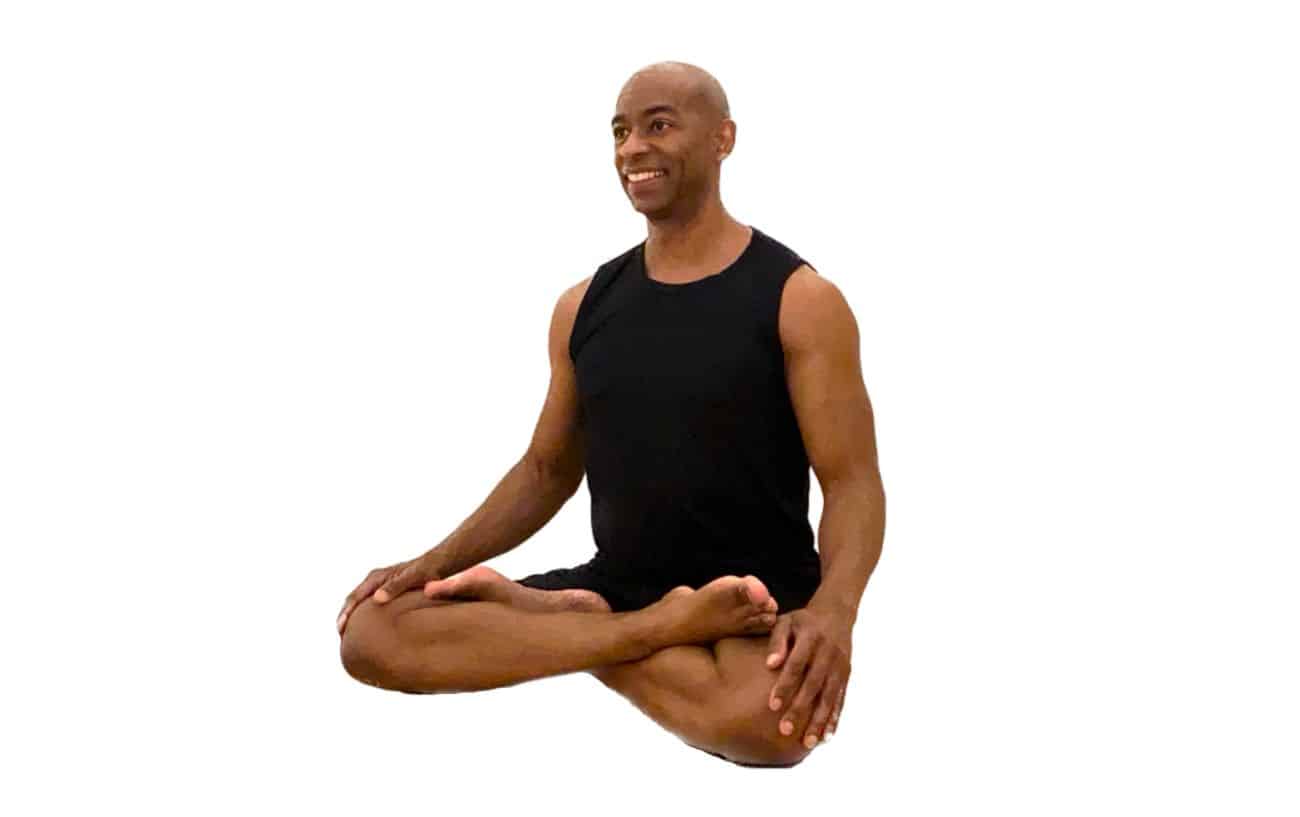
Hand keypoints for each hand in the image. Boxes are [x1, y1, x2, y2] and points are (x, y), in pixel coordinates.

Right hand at [336, 552, 442, 634]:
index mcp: (376, 578)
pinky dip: (366, 619)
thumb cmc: (426, 570)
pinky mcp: (388, 594)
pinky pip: (372, 608)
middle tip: (342, 639)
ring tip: (351, 639)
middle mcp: (375, 581)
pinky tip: (370, 633)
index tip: (341, 629)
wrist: (440, 563)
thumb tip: (377, 599)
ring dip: (354, 620)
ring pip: (361, 606)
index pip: (354, 597)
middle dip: (345, 618)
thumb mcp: (412, 577)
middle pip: (353, 602)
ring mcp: (381, 588)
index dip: (345, 613)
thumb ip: (395, 586)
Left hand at [764, 606, 852, 748]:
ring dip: (819, 720)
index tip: (772, 706)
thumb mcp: (786, 622)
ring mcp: (840, 665)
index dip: (785, 685)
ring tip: (807, 742)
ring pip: (829, 697)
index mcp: (811, 637)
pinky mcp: (846, 675)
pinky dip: (835, 718)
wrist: (836, 614)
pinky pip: (841, 699)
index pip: (797, 665)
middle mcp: (828, 653)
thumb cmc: (802, 621)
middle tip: (785, 730)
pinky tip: (827, 736)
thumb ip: (777, 641)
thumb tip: (770, 665)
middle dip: (800, 709)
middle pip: (813, 685)